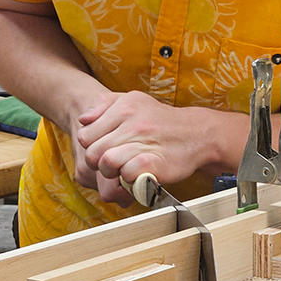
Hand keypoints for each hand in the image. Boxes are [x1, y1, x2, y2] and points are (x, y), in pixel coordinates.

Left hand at [75, 91, 215, 203]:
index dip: (90, 146)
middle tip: (112, 163)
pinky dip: (128, 179)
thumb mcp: (133, 101)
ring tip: (122, 170)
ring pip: (106, 163)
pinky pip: (126, 174)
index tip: (103, 148)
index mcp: (124, 106)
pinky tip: (136, 174)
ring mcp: (143, 141)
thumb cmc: (160, 120)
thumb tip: (83, 119)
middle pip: (92, 152)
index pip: (84, 134)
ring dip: (111, 173)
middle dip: (98, 163)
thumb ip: (105, 104)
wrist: (197, 133)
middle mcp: (132, 121)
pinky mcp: (154, 162)